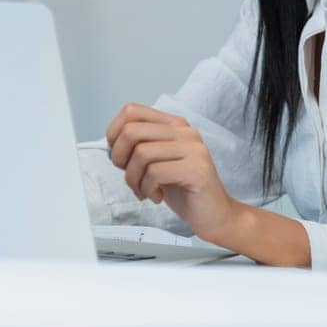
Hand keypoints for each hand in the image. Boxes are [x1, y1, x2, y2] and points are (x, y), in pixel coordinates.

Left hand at [105, 103, 241, 243]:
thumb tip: (111, 143)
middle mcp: (185, 132)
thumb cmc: (184, 190)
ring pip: (141, 153)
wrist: (216, 215)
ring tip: (144, 190)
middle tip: (129, 176)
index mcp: (174, 124)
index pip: (132, 111)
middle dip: (120, 158)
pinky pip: (155, 173)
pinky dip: (147, 188)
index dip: (114, 132)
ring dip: (133, 178)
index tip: (118, 153)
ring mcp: (193, 149)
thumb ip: (139, 147)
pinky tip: (156, 196)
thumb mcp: (157, 162)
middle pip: (131, 131)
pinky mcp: (196, 169)